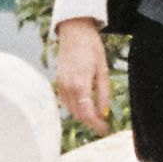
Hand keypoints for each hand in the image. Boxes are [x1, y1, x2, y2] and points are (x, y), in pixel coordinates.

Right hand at [51, 16, 111, 135]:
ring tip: (96, 115)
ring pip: (70, 109)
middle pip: (78, 114)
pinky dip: (74, 106)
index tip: (105, 130)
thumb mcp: (103, 70)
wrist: (74, 31)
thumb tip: (104, 113)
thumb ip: (103, 93)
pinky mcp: (57, 81)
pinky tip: (84, 104)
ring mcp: (60, 84)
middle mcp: (67, 87)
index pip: (87, 113)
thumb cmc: (92, 48)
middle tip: (103, 124)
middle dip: (90, 121)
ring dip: (82, 115)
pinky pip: (65, 101)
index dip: (96, 125)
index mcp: (80, 85)